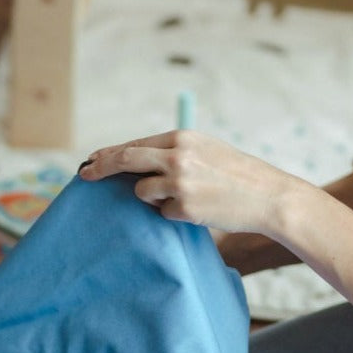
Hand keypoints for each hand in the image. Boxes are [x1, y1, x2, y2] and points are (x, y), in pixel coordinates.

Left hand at [79, 129, 300, 236]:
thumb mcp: (206, 150)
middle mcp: (177, 156)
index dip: (109, 153)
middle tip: (84, 176)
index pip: (134, 144)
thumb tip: (136, 161)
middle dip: (100, 168)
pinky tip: (198, 210)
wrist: (268, 196)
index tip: (90, 160)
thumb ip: (174, 152)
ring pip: (141, 192)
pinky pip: (162, 213)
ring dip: (152, 199)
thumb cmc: (238, 175)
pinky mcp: (183, 207)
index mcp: (182, 138)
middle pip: (125, 160)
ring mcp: (179, 182)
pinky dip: (173, 214)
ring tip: (185, 198)